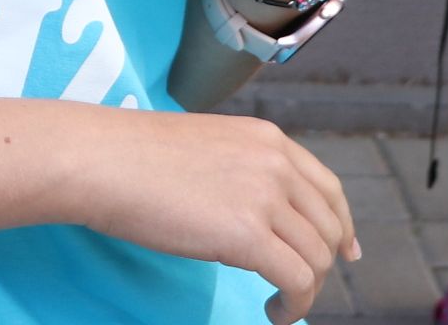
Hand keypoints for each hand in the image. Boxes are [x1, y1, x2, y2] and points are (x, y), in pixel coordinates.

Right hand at [84, 108, 358, 317]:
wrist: (102, 161)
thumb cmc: (133, 157)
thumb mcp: (207, 147)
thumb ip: (242, 169)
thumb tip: (257, 212)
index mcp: (267, 139)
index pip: (328, 188)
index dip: (342, 225)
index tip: (345, 252)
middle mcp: (275, 163)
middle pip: (329, 227)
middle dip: (322, 265)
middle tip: (298, 289)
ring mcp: (264, 197)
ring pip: (317, 258)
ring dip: (305, 291)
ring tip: (280, 304)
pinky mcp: (247, 235)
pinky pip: (296, 281)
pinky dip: (294, 305)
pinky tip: (272, 311)